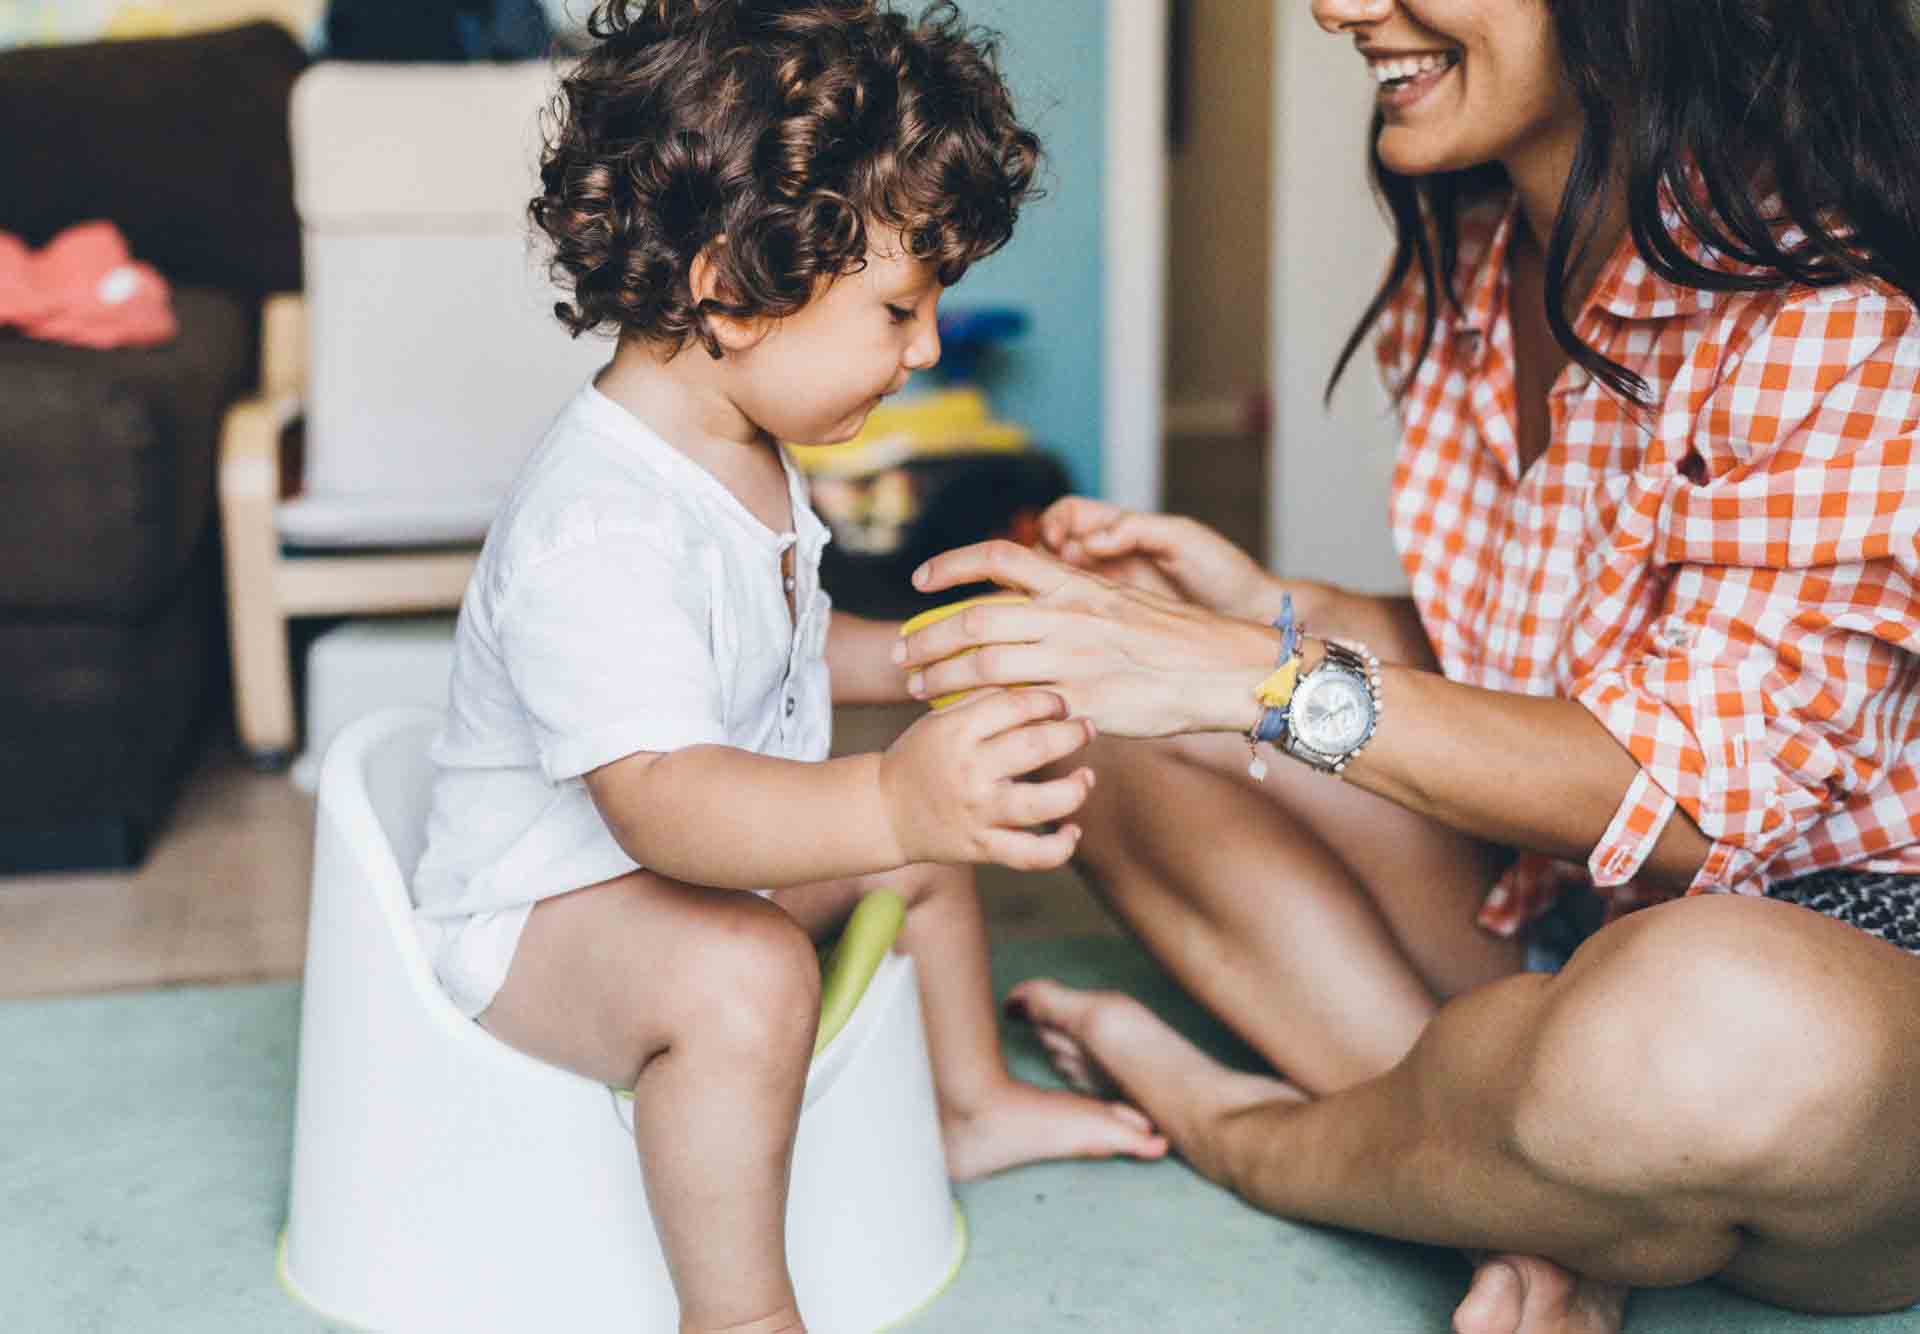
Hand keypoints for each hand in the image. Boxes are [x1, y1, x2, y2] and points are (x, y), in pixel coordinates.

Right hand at [878, 687, 1095, 870]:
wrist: (884, 811)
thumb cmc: (921, 757)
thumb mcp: (940, 719)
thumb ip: (983, 701)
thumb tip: (1036, 685)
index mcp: (957, 731)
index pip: (1016, 705)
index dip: (1048, 700)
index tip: (1061, 704)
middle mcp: (970, 771)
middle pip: (1036, 746)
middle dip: (1072, 735)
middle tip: (1086, 729)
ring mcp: (978, 812)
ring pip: (1043, 803)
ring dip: (1076, 789)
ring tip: (1086, 777)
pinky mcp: (983, 847)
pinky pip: (1032, 854)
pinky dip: (1060, 846)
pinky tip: (1072, 830)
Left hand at [897, 540, 1276, 738]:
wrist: (1224, 669)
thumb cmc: (1175, 640)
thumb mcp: (1120, 602)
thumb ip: (1073, 602)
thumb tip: (1032, 605)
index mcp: (1076, 585)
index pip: (999, 557)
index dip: (951, 566)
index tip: (918, 582)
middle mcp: (1068, 616)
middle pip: (975, 619)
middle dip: (928, 637)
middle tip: (903, 654)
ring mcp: (1074, 659)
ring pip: (985, 663)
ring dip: (942, 676)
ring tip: (918, 689)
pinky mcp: (1084, 702)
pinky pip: (1018, 707)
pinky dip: (982, 712)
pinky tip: (963, 720)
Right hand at [1039, 496, 1276, 618]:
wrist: (1250, 615)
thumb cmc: (1223, 571)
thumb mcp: (1182, 538)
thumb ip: (1136, 529)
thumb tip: (1091, 540)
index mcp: (1122, 530)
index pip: (1069, 515)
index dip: (1054, 522)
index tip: (1057, 541)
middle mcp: (1109, 559)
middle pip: (1052, 550)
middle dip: (1040, 557)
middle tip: (1054, 575)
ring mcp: (1109, 593)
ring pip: (1057, 586)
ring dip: (1047, 590)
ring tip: (1055, 602)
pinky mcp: (1114, 625)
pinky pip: (1076, 616)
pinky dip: (1063, 617)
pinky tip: (1068, 626)